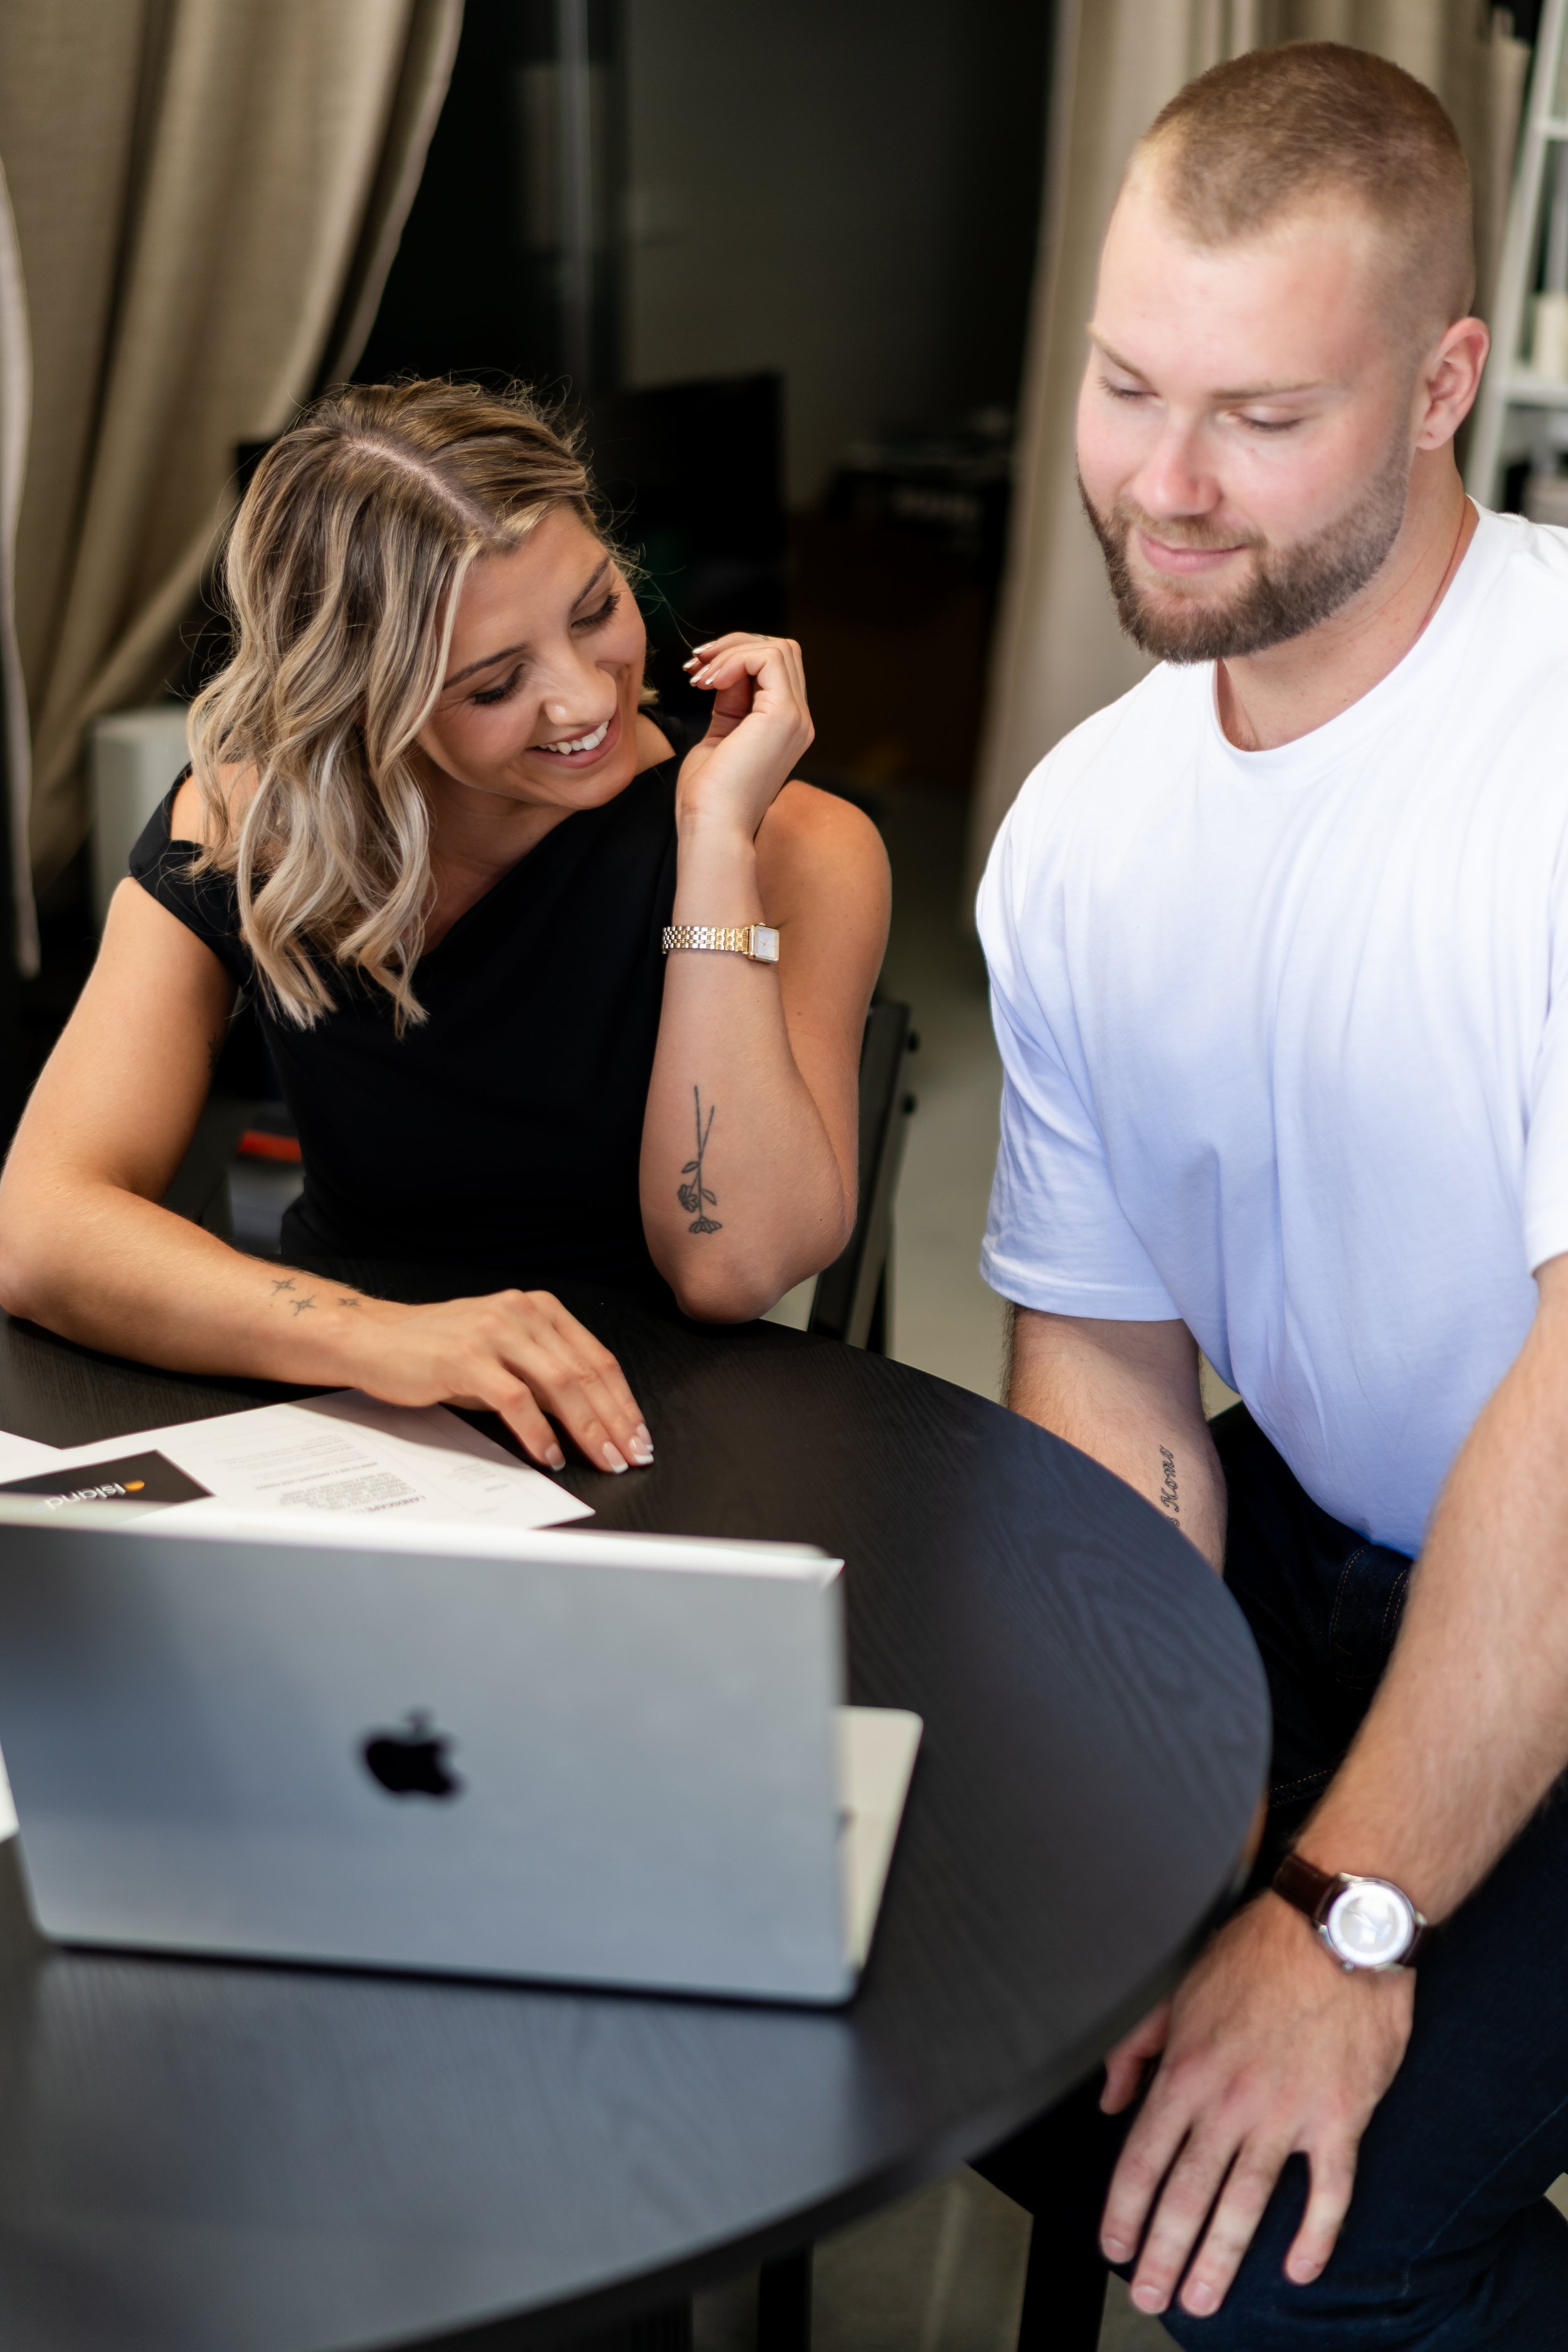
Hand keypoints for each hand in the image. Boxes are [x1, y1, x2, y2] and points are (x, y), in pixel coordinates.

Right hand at [341, 1289, 653, 1473]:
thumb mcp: (503, 1355)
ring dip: (587, 1429)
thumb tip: (590, 1418)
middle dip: (615, 1421)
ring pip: (560, 1385)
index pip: (598, 1358)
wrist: (376, 1340)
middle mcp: (522, 1312)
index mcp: (539, 1308)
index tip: (638, 1435)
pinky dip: (538, 1432)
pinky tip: (550, 1455)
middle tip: (631, 1455)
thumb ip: (543, 1376)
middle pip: (586, 1373)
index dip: (624, 1401)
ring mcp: (494, 1333)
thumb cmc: (439, 1351)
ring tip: (603, 1459)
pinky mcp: (467, 1358)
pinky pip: (516, 1400)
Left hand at [677, 633, 813, 840]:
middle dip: (734, 646)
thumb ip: (730, 702)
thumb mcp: (720, 735)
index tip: (697, 673)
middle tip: (695, 666)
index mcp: (785, 727)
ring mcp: (796, 718)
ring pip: (777, 649)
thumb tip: (723, 669)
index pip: (775, 668)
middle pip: (782, 651)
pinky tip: (708, 683)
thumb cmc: (707, 796)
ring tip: (698, 677)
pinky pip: (767, 659)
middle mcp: (799, 721)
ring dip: (730, 651)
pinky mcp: (784, 716)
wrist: (712, 828)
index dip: (736, 657)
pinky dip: (733, 660)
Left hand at [1100, 1895, 1412, 2319]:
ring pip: (1246, 2203)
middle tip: (1151, 2297)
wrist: (1335, 1929)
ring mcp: (1287, 2113)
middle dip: (1163, 2253)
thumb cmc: (1255, 1953)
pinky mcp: (1341, 2117)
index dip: (1124, 2211)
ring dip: (1220, 2258)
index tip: (1115, 2249)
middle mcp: (1231, 2099)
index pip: (1142, 2157)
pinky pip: (1329, 2192)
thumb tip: (1109, 2100)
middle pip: (1187, 2194)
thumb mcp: (1177, 1989)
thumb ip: (1136, 2047)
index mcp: (1187, 2068)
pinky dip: (1315, 2236)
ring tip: (1202, 2299)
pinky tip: (1299, 2270)